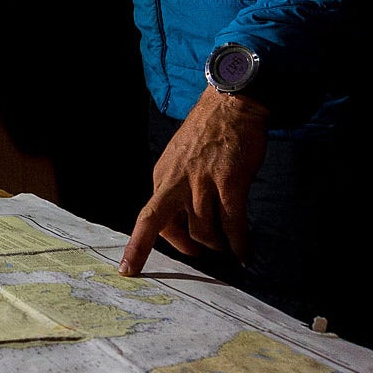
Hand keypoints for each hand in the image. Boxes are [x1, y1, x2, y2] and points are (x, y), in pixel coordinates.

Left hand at [121, 84, 269, 275]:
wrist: (232, 104)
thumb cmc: (209, 132)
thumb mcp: (178, 158)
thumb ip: (176, 186)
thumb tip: (182, 219)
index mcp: (162, 176)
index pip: (147, 217)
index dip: (137, 246)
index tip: (129, 269)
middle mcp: (177, 182)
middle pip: (169, 229)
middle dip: (184, 249)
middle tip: (200, 256)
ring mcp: (203, 183)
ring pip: (204, 231)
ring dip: (216, 244)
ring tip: (227, 246)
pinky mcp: (229, 183)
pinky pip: (232, 223)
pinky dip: (239, 242)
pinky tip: (244, 253)